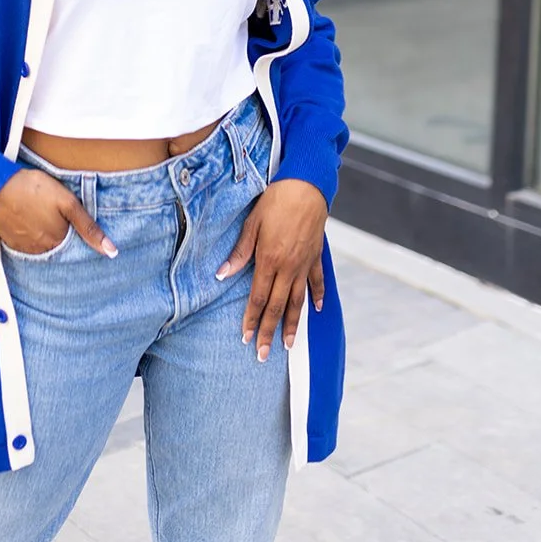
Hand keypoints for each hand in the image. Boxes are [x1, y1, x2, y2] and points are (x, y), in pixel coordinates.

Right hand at [0, 169, 117, 257]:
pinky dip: (32, 238)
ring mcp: (25, 249)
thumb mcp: (67, 202)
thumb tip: (111, 252)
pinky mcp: (11, 244)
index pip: (77, 249)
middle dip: (64, 239)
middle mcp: (43, 251)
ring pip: (44, 249)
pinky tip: (31, 222)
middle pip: (60, 250)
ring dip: (47, 239)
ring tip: (44, 219)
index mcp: (59, 242)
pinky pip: (27, 247)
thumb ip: (89, 227)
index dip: (79, 238)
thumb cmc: (34, 189)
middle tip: (58, 219)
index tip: (77, 228)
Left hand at [217, 179, 326, 360]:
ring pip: (299, 301)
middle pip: (278, 307)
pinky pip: (317, 282)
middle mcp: (288, 267)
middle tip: (262, 355)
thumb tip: (222, 274)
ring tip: (289, 345)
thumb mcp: (252, 223)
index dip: (251, 319)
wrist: (306, 186)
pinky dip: (318, 297)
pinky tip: (317, 310)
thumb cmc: (276, 201)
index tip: (245, 338)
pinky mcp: (316, 256)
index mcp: (269, 260)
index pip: (258, 297)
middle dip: (268, 332)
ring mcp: (304, 264)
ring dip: (293, 325)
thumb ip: (240, 252)